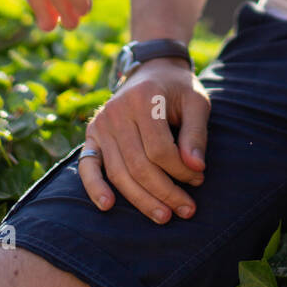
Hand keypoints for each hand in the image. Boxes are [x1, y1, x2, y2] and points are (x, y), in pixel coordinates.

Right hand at [78, 59, 209, 222]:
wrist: (153, 69)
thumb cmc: (178, 89)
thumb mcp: (197, 102)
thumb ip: (197, 134)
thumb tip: (197, 168)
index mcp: (145, 99)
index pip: (160, 149)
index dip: (180, 171)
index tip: (199, 179)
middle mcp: (118, 111)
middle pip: (139, 165)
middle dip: (165, 192)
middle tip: (187, 210)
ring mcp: (101, 123)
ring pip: (119, 172)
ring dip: (141, 200)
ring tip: (164, 216)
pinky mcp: (92, 134)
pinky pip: (88, 165)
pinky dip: (95, 187)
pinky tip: (107, 205)